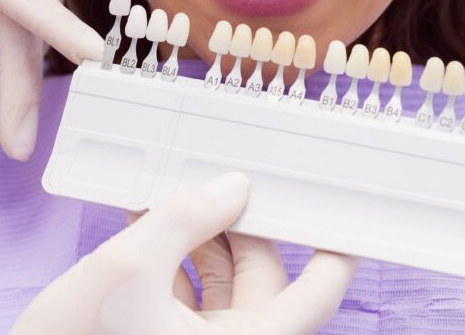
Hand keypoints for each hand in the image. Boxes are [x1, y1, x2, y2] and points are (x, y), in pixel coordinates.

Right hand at [12, 172, 357, 334]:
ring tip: (177, 189)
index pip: (319, 291)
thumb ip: (183, 218)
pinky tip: (149, 217)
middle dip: (242, 221)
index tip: (337, 203)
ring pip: (222, 280)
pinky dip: (172, 253)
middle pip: (264, 275)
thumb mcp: (127, 270)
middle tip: (225, 174)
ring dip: (200, 232)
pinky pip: (185, 290)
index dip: (335, 244)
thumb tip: (231, 186)